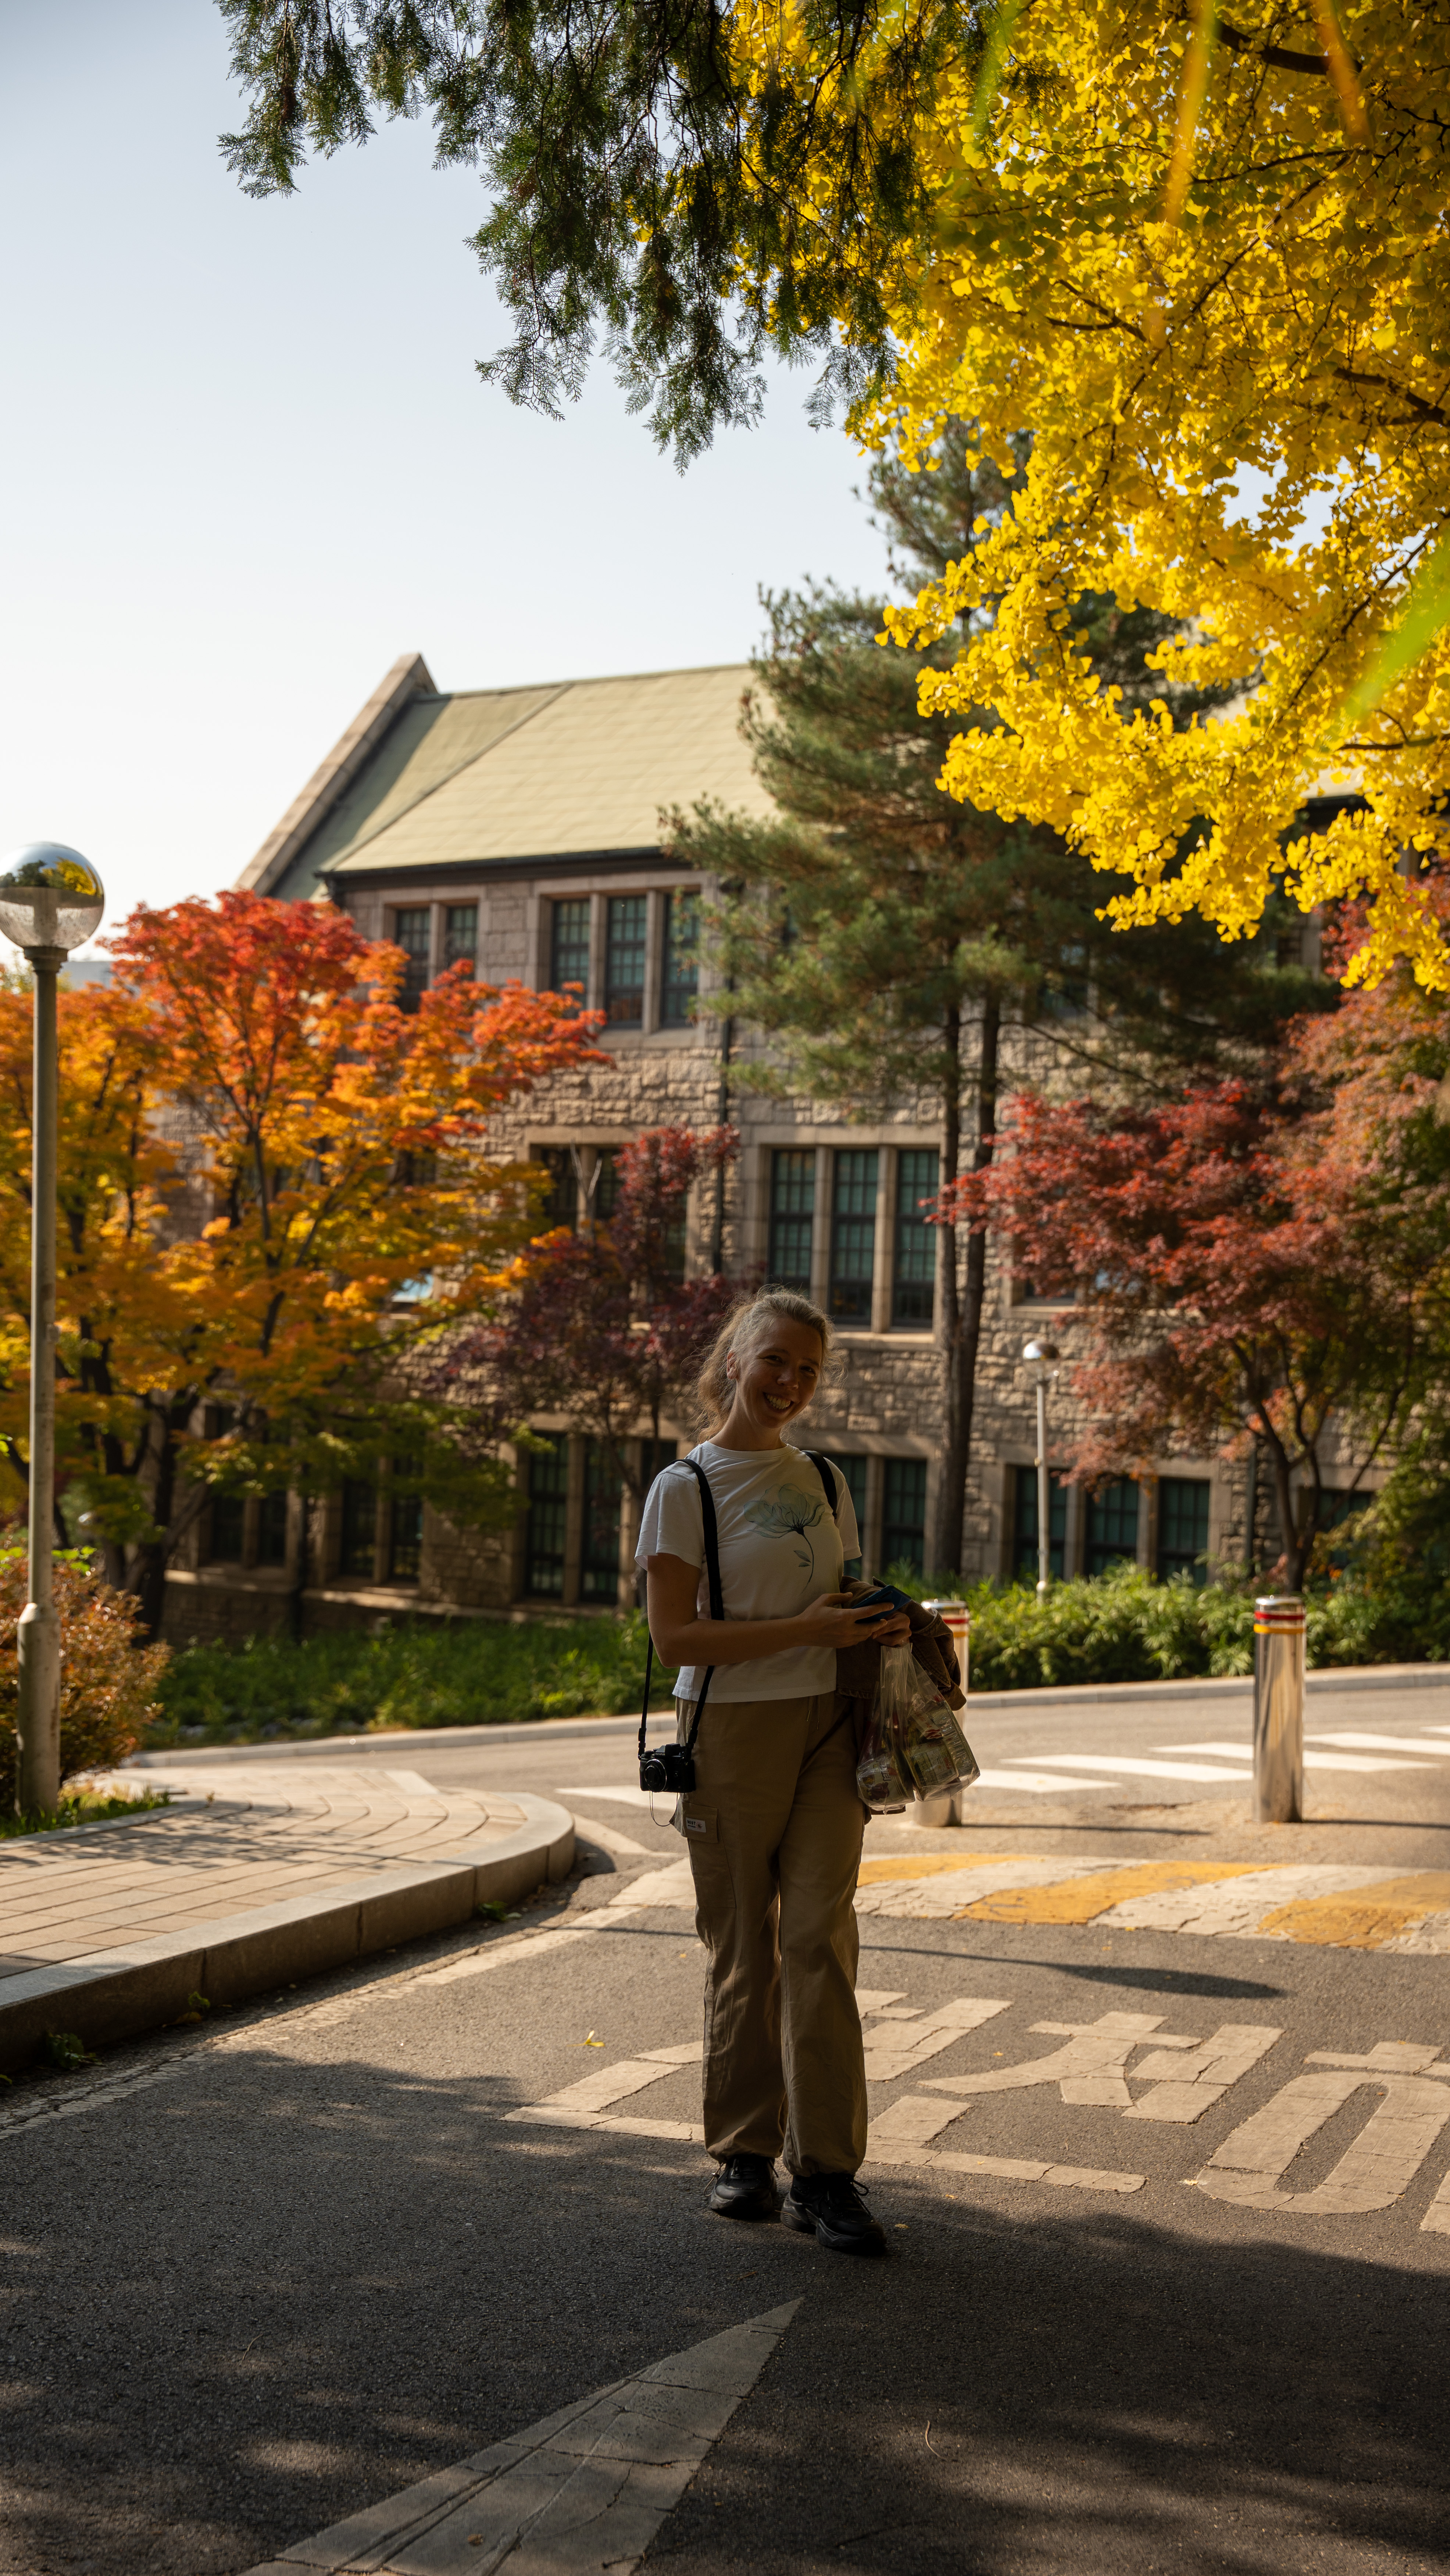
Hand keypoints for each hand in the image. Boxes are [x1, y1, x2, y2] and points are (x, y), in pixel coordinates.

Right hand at [798, 1592, 913, 1650]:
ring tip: (875, 1624)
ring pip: (865, 1636)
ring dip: (871, 1630)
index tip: (890, 1605)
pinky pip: (857, 1641)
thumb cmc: (812, 1613)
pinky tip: (861, 1631)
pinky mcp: (842, 1645)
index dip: (881, 1608)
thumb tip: (851, 1595)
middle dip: (880, 1622)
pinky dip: (862, 1636)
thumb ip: (840, 1597)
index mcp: (845, 1616)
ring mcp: (845, 1639)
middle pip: (871, 1627)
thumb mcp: (825, 1599)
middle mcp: (847, 1629)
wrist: (802, 1632)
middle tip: (885, 1618)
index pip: (868, 1612)